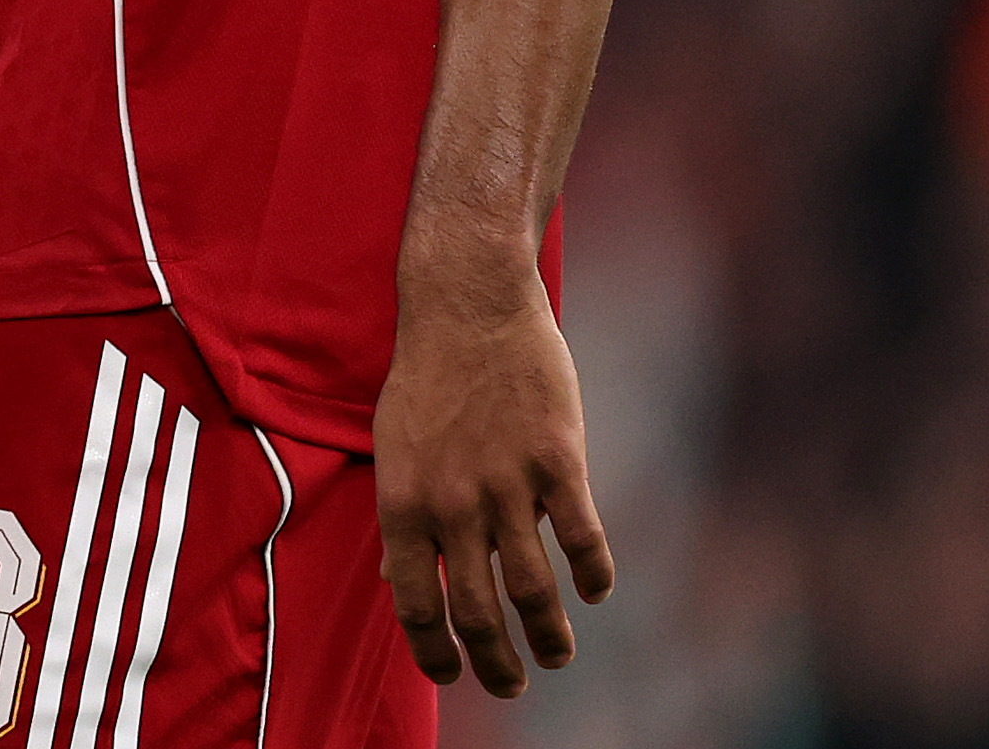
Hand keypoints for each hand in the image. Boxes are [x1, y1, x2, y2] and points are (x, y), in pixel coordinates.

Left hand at [373, 263, 614, 694]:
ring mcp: (507, 484)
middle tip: (511, 684)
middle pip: (478, 613)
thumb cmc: (427, 378)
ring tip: (555, 655)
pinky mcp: (559, 462)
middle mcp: (452, 503)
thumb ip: (402, 517)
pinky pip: (583, 540)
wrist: (468, 303)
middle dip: (496, 664)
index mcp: (403, 501)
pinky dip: (594, 576)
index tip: (452, 677)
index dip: (435, 651)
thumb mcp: (393, 447)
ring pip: (534, 591)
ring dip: (549, 636)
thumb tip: (395, 580)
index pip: (416, 602)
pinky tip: (595, 592)